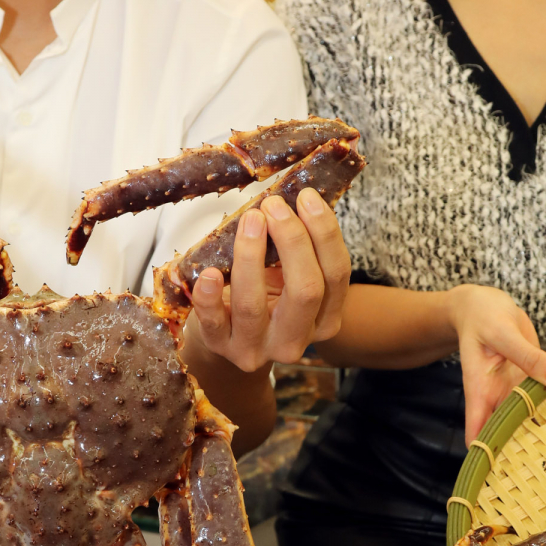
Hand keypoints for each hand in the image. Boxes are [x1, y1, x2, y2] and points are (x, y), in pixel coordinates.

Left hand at [184, 188, 349, 372]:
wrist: (226, 334)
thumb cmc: (262, 294)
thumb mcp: (288, 275)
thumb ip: (297, 248)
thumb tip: (295, 196)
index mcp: (324, 320)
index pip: (337, 276)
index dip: (325, 233)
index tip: (307, 197)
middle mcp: (296, 340)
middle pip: (306, 290)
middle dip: (293, 240)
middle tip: (274, 205)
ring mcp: (256, 348)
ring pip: (254, 305)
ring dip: (251, 256)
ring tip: (250, 219)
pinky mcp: (220, 347)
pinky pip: (213, 323)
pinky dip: (209, 297)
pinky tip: (207, 272)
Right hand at [447, 283, 545, 443]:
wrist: (481, 305)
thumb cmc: (482, 318)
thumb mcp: (504, 334)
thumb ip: (530, 357)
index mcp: (480, 392)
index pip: (478, 434)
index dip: (488, 458)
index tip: (505, 478)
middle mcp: (496, 397)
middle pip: (507, 434)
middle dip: (526, 452)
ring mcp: (513, 390)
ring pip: (529, 417)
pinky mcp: (529, 379)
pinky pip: (545, 394)